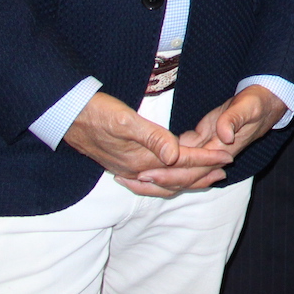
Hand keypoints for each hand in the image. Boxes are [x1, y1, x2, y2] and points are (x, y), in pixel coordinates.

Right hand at [61, 92, 232, 197]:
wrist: (65, 116)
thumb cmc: (97, 113)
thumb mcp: (126, 121)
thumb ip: (153, 138)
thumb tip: (175, 156)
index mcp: (141, 159)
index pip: (182, 162)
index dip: (207, 159)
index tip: (228, 156)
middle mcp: (135, 169)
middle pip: (176, 178)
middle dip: (202, 173)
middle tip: (226, 167)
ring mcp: (127, 169)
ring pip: (164, 181)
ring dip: (187, 177)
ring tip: (207, 172)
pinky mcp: (121, 163)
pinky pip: (152, 178)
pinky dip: (168, 177)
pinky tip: (173, 170)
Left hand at [134, 86, 291, 191]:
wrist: (269, 101)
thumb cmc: (259, 101)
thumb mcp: (249, 107)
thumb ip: (235, 119)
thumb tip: (223, 136)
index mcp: (221, 149)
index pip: (191, 169)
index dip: (168, 174)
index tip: (146, 175)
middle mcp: (212, 154)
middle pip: (182, 175)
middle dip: (156, 180)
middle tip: (128, 180)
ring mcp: (207, 148)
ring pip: (180, 169)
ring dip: (158, 175)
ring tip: (131, 177)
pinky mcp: (203, 138)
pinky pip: (182, 155)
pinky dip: (165, 161)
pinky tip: (148, 161)